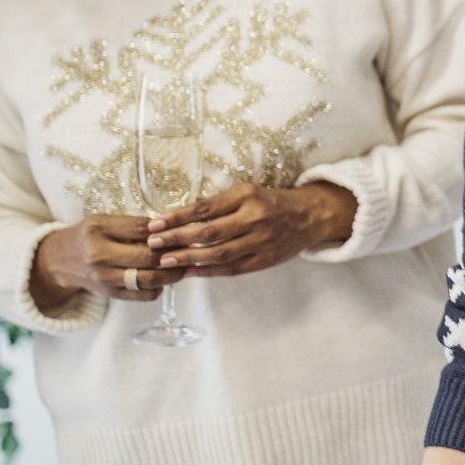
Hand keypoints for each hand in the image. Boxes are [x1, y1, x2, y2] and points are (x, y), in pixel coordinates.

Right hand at [32, 216, 181, 306]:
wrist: (61, 261)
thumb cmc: (89, 236)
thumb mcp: (104, 221)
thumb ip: (133, 224)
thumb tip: (170, 227)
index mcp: (98, 230)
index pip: (141, 228)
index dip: (167, 230)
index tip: (185, 229)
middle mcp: (99, 255)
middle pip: (147, 256)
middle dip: (174, 253)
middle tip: (193, 250)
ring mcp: (104, 278)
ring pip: (148, 279)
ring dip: (172, 274)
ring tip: (185, 267)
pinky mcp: (110, 294)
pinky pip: (142, 295)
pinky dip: (158, 288)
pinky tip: (165, 279)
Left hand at [145, 182, 356, 278]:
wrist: (311, 215)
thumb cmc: (273, 202)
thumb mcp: (248, 192)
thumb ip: (219, 205)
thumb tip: (180, 218)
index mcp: (247, 196)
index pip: (204, 208)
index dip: (177, 217)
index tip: (154, 223)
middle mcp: (254, 218)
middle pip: (208, 231)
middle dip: (177, 238)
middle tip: (153, 244)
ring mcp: (261, 241)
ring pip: (219, 253)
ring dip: (189, 258)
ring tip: (166, 260)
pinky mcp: (265, 260)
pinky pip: (232, 268)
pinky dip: (209, 271)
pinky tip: (190, 272)